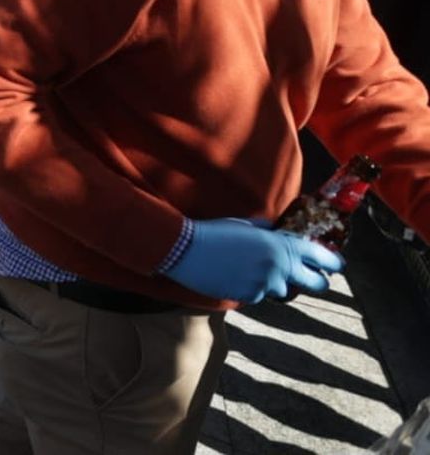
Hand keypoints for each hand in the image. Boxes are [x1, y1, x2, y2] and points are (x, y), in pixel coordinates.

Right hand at [164, 218, 344, 303]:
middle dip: (317, 281)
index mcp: (281, 245)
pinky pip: (259, 295)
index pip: (320, 256)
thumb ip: (270, 232)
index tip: (338, 265)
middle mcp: (279, 268)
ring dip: (275, 283)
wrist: (186, 249)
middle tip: (315, 278)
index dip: (333, 262)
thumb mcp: (248, 226)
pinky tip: (235, 275)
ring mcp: (265, 285)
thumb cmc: (216, 232)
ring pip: (282, 290)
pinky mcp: (249, 297)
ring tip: (254, 269)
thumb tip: (279, 233)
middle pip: (315, 284)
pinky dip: (252, 288)